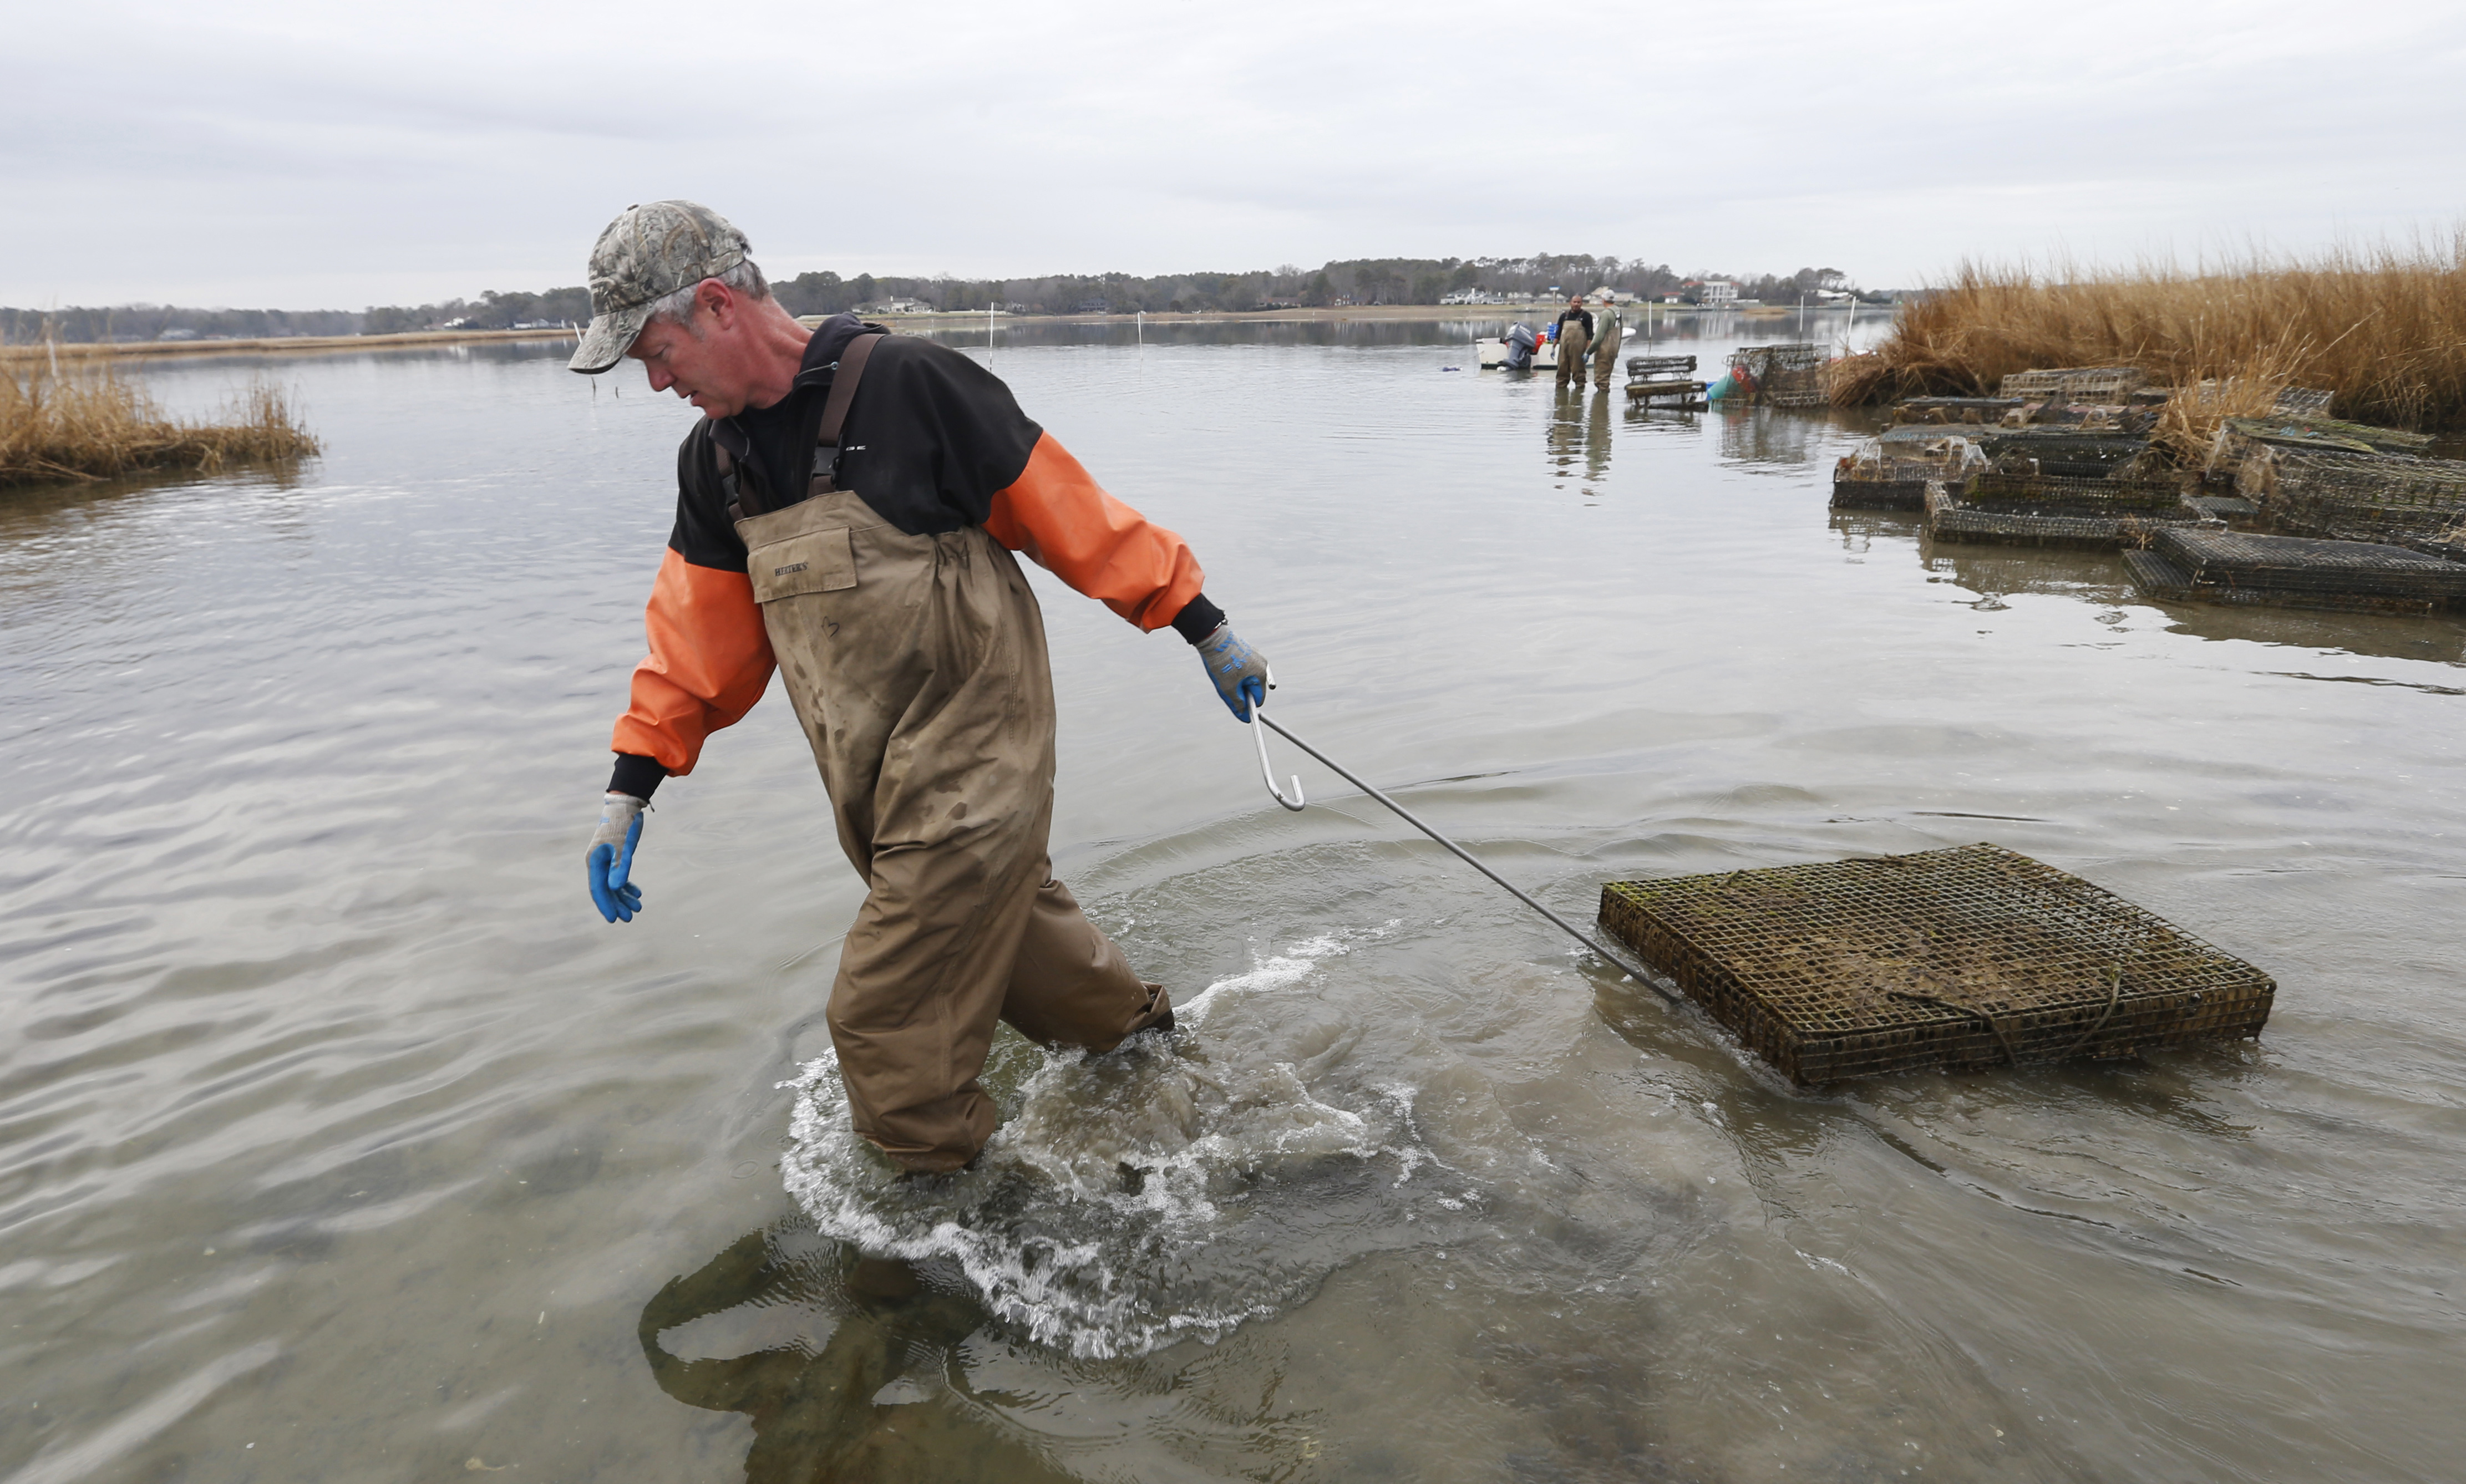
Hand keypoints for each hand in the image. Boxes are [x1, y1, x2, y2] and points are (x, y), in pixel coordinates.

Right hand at [586, 792, 646, 922]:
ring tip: (637, 908)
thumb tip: (615, 888)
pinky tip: (636, 893)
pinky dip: (626, 885)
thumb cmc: (623, 825)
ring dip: (623, 896)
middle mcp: (597, 863)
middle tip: (629, 918)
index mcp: (594, 861)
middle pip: (605, 890)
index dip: (605, 905)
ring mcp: (605, 861)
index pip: (598, 889)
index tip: (613, 919)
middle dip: (616, 904)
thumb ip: (620, 867)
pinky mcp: (614, 857)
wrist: (626, 807)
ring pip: (613, 884)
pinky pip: (618, 876)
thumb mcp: (623, 846)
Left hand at [1195, 623, 1271, 719]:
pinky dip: (1235, 671)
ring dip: (1236, 680)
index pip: (1258, 699)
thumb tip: (1244, 716)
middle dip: (1240, 690)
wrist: (1213, 637)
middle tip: (1225, 686)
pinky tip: (1224, 667)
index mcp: (1261, 674)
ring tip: (1223, 675)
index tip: (1236, 706)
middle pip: (1253, 687)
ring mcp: (1255, 655)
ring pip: (1247, 676)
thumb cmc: (1222, 662)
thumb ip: (1238, 704)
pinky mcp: (1247, 650)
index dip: (1246, 705)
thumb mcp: (1228, 688)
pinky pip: (1243, 666)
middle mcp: (1262, 664)